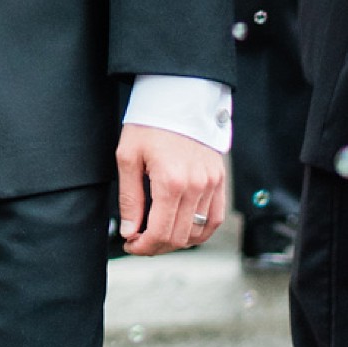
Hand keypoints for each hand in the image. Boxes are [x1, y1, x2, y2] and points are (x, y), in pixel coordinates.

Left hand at [115, 123, 226, 254]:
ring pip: (198, 233)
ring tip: (157, 235)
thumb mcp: (128, 157)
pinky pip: (215, 219)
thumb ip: (129, 199)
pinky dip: (200, 232)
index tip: (130, 244)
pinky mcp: (220, 180)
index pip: (160, 232)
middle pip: (179, 237)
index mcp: (171, 181)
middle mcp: (196, 186)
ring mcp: (212, 184)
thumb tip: (130, 231)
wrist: (177, 100)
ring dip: (177, 241)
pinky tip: (183, 231)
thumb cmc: (149, 125)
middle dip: (156, 246)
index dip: (143, 246)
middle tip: (139, 241)